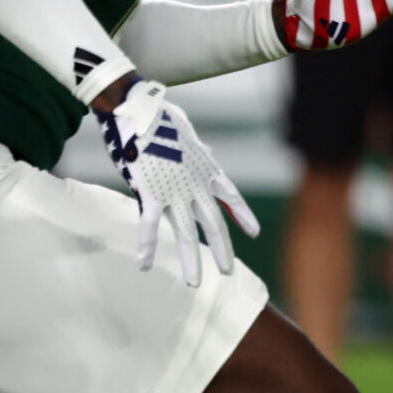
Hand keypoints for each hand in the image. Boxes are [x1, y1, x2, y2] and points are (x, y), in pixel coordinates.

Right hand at [96, 77, 259, 286]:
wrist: (139, 109)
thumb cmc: (160, 118)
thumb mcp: (189, 134)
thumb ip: (199, 149)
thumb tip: (209, 152)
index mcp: (207, 170)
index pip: (231, 196)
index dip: (243, 215)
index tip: (254, 232)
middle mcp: (196, 185)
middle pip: (213, 223)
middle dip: (222, 249)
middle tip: (228, 271)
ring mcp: (175, 191)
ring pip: (187, 233)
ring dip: (190, 260)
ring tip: (194, 283)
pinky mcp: (151, 192)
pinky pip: (150, 225)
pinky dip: (147, 245)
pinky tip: (144, 264)